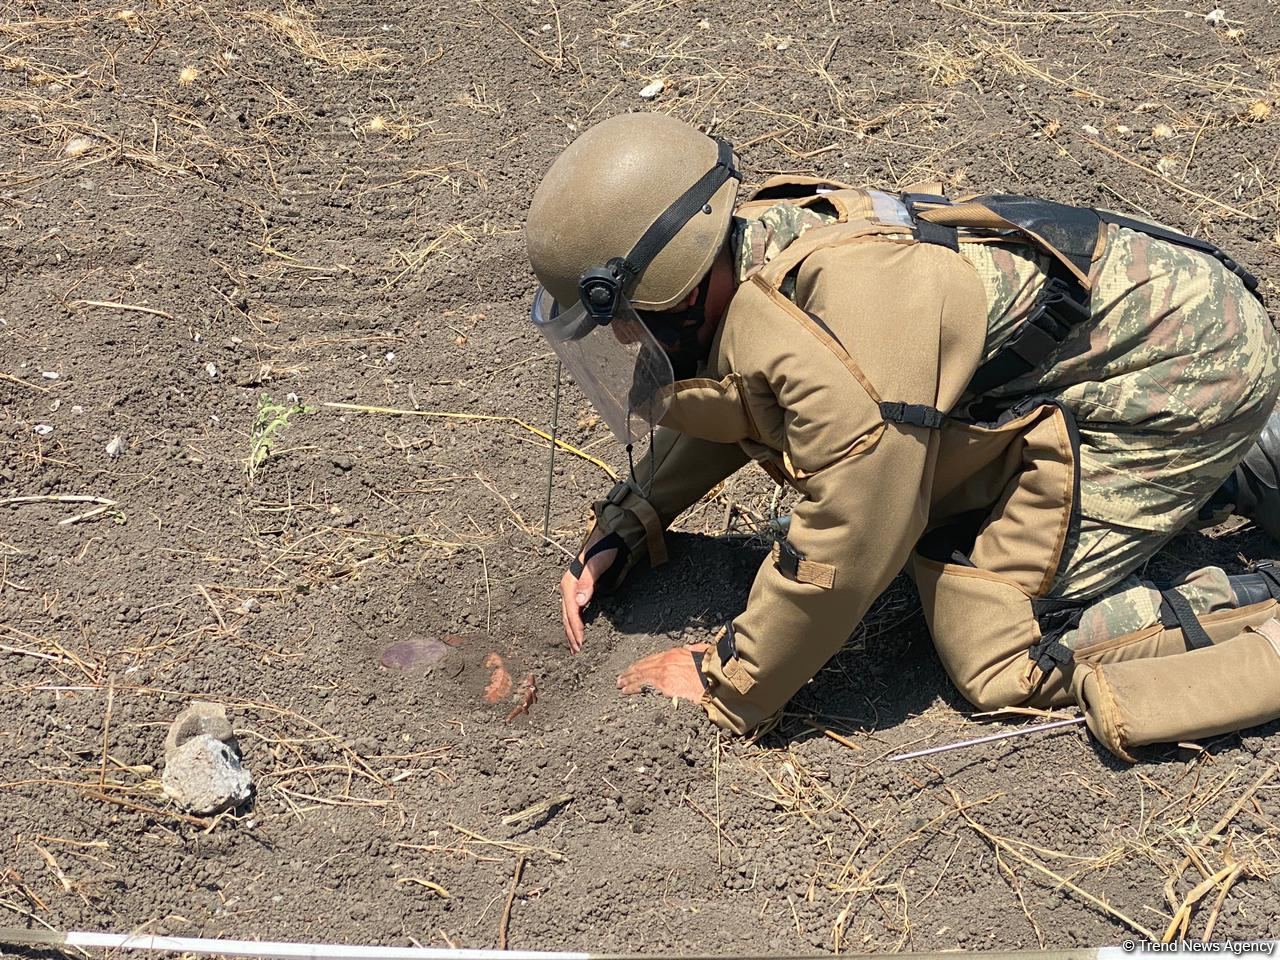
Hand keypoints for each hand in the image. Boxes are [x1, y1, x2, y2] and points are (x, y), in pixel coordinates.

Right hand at [559, 526, 618, 653]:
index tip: (581, 641)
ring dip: (571, 631)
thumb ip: (588, 581)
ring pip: (569, 615)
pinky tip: (578, 632)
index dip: (575, 626)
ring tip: (575, 647)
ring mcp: (573, 589)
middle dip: (571, 634)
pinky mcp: (580, 590)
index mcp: (569, 582)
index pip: (571, 610)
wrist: (610, 537)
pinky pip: (574, 611)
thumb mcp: (597, 563)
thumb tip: (579, 601)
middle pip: (567, 615)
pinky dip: (575, 623)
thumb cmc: (604, 549)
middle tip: (577, 651)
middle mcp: (568, 587)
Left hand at [617, 643, 710, 700]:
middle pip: (644, 665)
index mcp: (676, 653)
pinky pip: (644, 685)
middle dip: (632, 671)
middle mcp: (666, 660)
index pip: (654, 659)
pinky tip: (627, 691)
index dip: (644, 663)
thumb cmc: (712, 667)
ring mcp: (663, 672)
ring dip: (629, 679)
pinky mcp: (663, 684)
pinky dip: (633, 687)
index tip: (637, 667)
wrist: (717, 675)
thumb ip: (695, 650)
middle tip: (622, 677)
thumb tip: (691, 648)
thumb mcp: (704, 653)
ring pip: (640, 674)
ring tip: (621, 684)